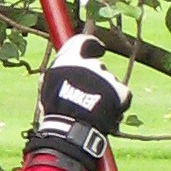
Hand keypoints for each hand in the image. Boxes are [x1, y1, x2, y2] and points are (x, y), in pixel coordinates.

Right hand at [24, 31, 129, 170]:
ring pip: (109, 82)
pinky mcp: (121, 91)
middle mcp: (91, 64)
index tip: (97, 48)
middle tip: (87, 96)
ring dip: (104, 92)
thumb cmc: (55, 110)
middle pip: (97, 67)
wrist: (71, 128)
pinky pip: (122, 94)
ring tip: (94, 111)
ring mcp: (108, 77)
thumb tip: (66, 64)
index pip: (83, 41)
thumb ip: (61, 71)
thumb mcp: (49, 85)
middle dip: (95, 79)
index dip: (91, 44)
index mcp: (70, 59)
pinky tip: (106, 115)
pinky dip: (117, 103)